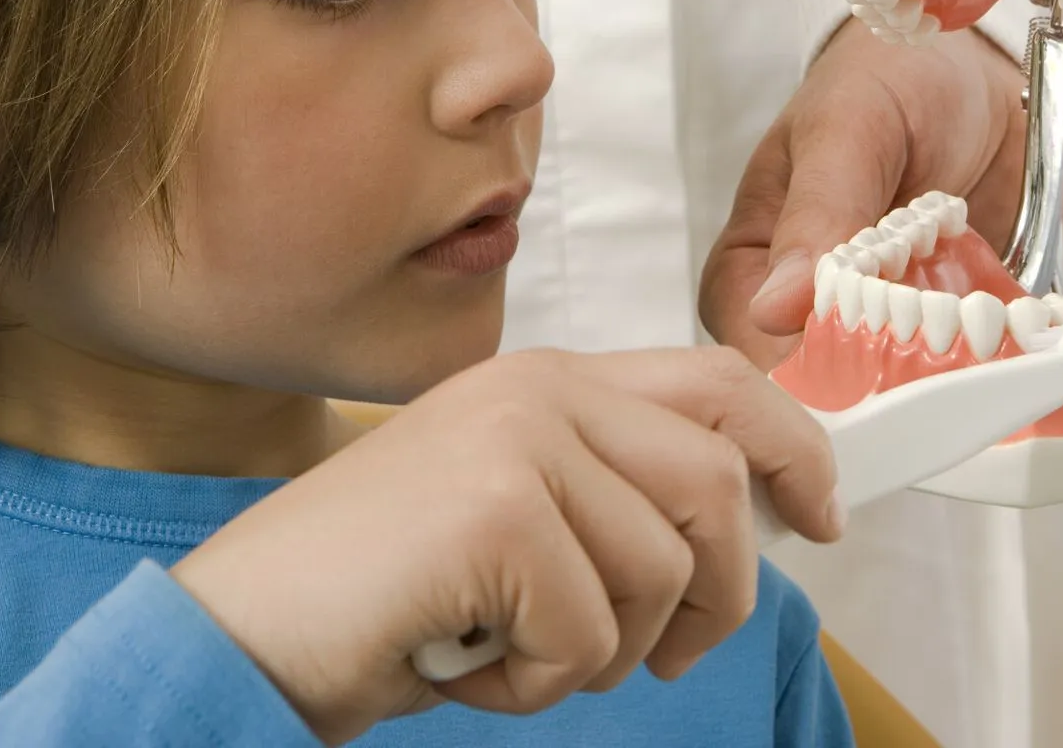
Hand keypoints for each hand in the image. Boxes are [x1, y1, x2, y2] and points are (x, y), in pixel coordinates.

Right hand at [170, 347, 842, 744]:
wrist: (238, 634)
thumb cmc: (384, 593)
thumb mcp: (519, 517)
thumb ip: (613, 492)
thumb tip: (741, 522)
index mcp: (551, 379)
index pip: (720, 382)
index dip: (792, 448)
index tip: (823, 516)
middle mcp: (540, 391)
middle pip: (717, 484)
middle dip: (717, 594)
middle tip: (664, 654)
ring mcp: (517, 441)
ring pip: (664, 570)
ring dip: (605, 651)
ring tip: (516, 649)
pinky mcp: (495, 512)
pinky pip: (591, 630)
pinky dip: (540, 683)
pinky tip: (469, 665)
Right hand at [700, 20, 1034, 368]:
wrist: (975, 59)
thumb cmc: (884, 77)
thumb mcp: (847, 128)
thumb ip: (818, 213)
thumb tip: (774, 308)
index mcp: (757, 272)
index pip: (759, 358)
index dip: (804, 385)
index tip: (858, 390)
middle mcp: (820, 315)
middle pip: (838, 394)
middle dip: (890, 393)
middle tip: (939, 363)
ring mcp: (896, 328)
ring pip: (915, 394)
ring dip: (958, 382)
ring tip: (993, 347)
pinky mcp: (965, 326)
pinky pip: (986, 370)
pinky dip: (1011, 367)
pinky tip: (1033, 347)